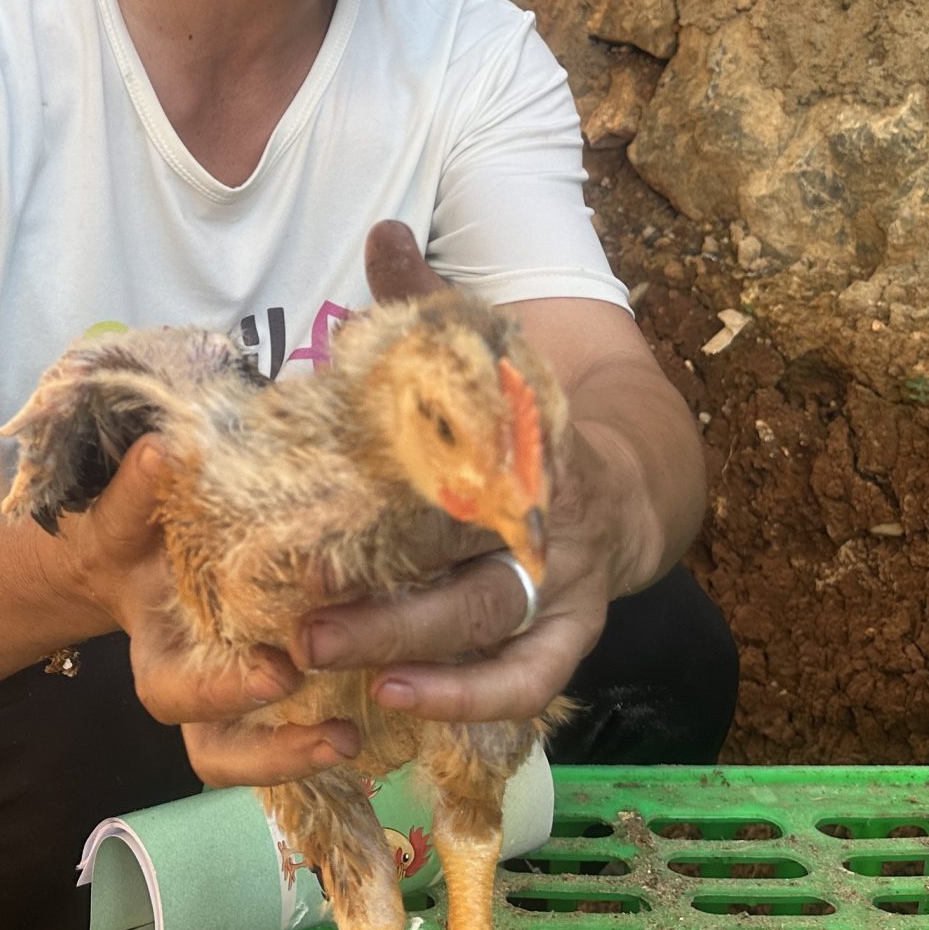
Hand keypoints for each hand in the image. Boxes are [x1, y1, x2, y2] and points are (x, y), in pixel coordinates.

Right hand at [46, 438, 360, 787]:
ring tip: (356, 741)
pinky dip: (335, 728)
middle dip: (276, 748)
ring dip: (304, 756)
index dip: (224, 693)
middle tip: (336, 733)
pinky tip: (389, 714)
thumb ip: (137, 494)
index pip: (173, 697)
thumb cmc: (136, 532)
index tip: (280, 674)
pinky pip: (300, 726)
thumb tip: (162, 449)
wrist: (140, 554)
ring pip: (257, 758)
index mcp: (157, 657)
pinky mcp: (279, 689)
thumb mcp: (127, 514)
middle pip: (219, 751)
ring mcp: (234, 703)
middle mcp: (194, 694)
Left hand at [290, 222, 653, 721]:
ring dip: (415, 653)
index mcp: (524, 442)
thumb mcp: (488, 349)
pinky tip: (397, 700)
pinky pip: (527, 680)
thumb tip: (384, 228)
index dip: (408, 487)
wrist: (626, 478)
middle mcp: (548, 521)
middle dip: (390, 601)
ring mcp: (565, 585)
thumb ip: (429, 297)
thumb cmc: (522, 417)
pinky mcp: (570, 634)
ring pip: (492, 631)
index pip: (472, 464)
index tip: (330, 502)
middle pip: (470, 568)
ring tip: (333, 662)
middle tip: (303, 619)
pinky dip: (469, 698)